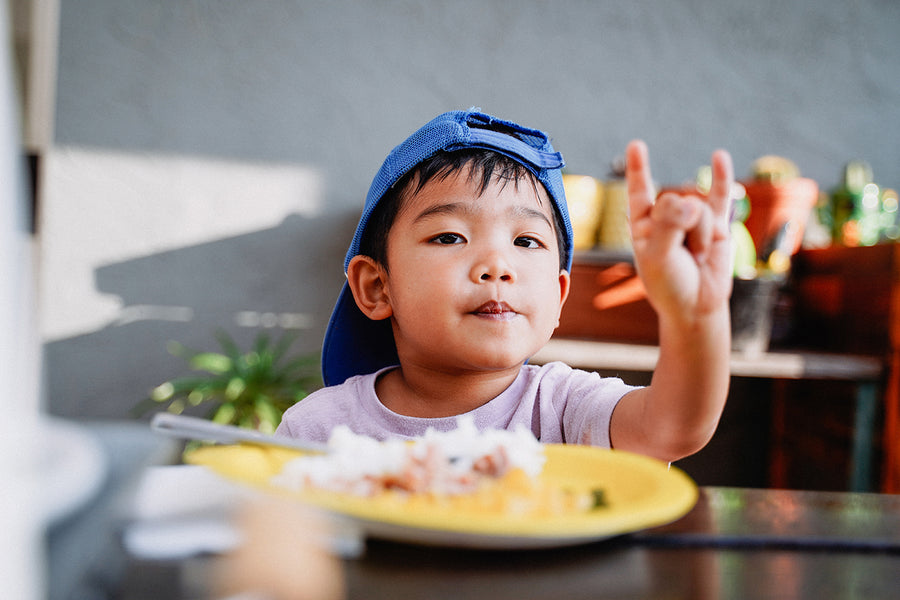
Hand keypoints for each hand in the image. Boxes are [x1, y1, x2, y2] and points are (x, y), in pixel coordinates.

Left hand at [625, 140, 732, 321]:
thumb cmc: (670, 284)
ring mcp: (691, 219)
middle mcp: (665, 217)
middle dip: (682, 227)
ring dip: (700, 235)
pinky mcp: (716, 224)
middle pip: (675, 201)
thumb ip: (669, 225)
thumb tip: (691, 200)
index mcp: (642, 224)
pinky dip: (722, 176)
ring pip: (699, 207)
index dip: (639, 169)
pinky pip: (721, 195)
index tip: (637, 144)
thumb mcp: (659, 256)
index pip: (639, 192)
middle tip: (683, 255)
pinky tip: (719, 156)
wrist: (697, 307)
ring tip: (697, 256)